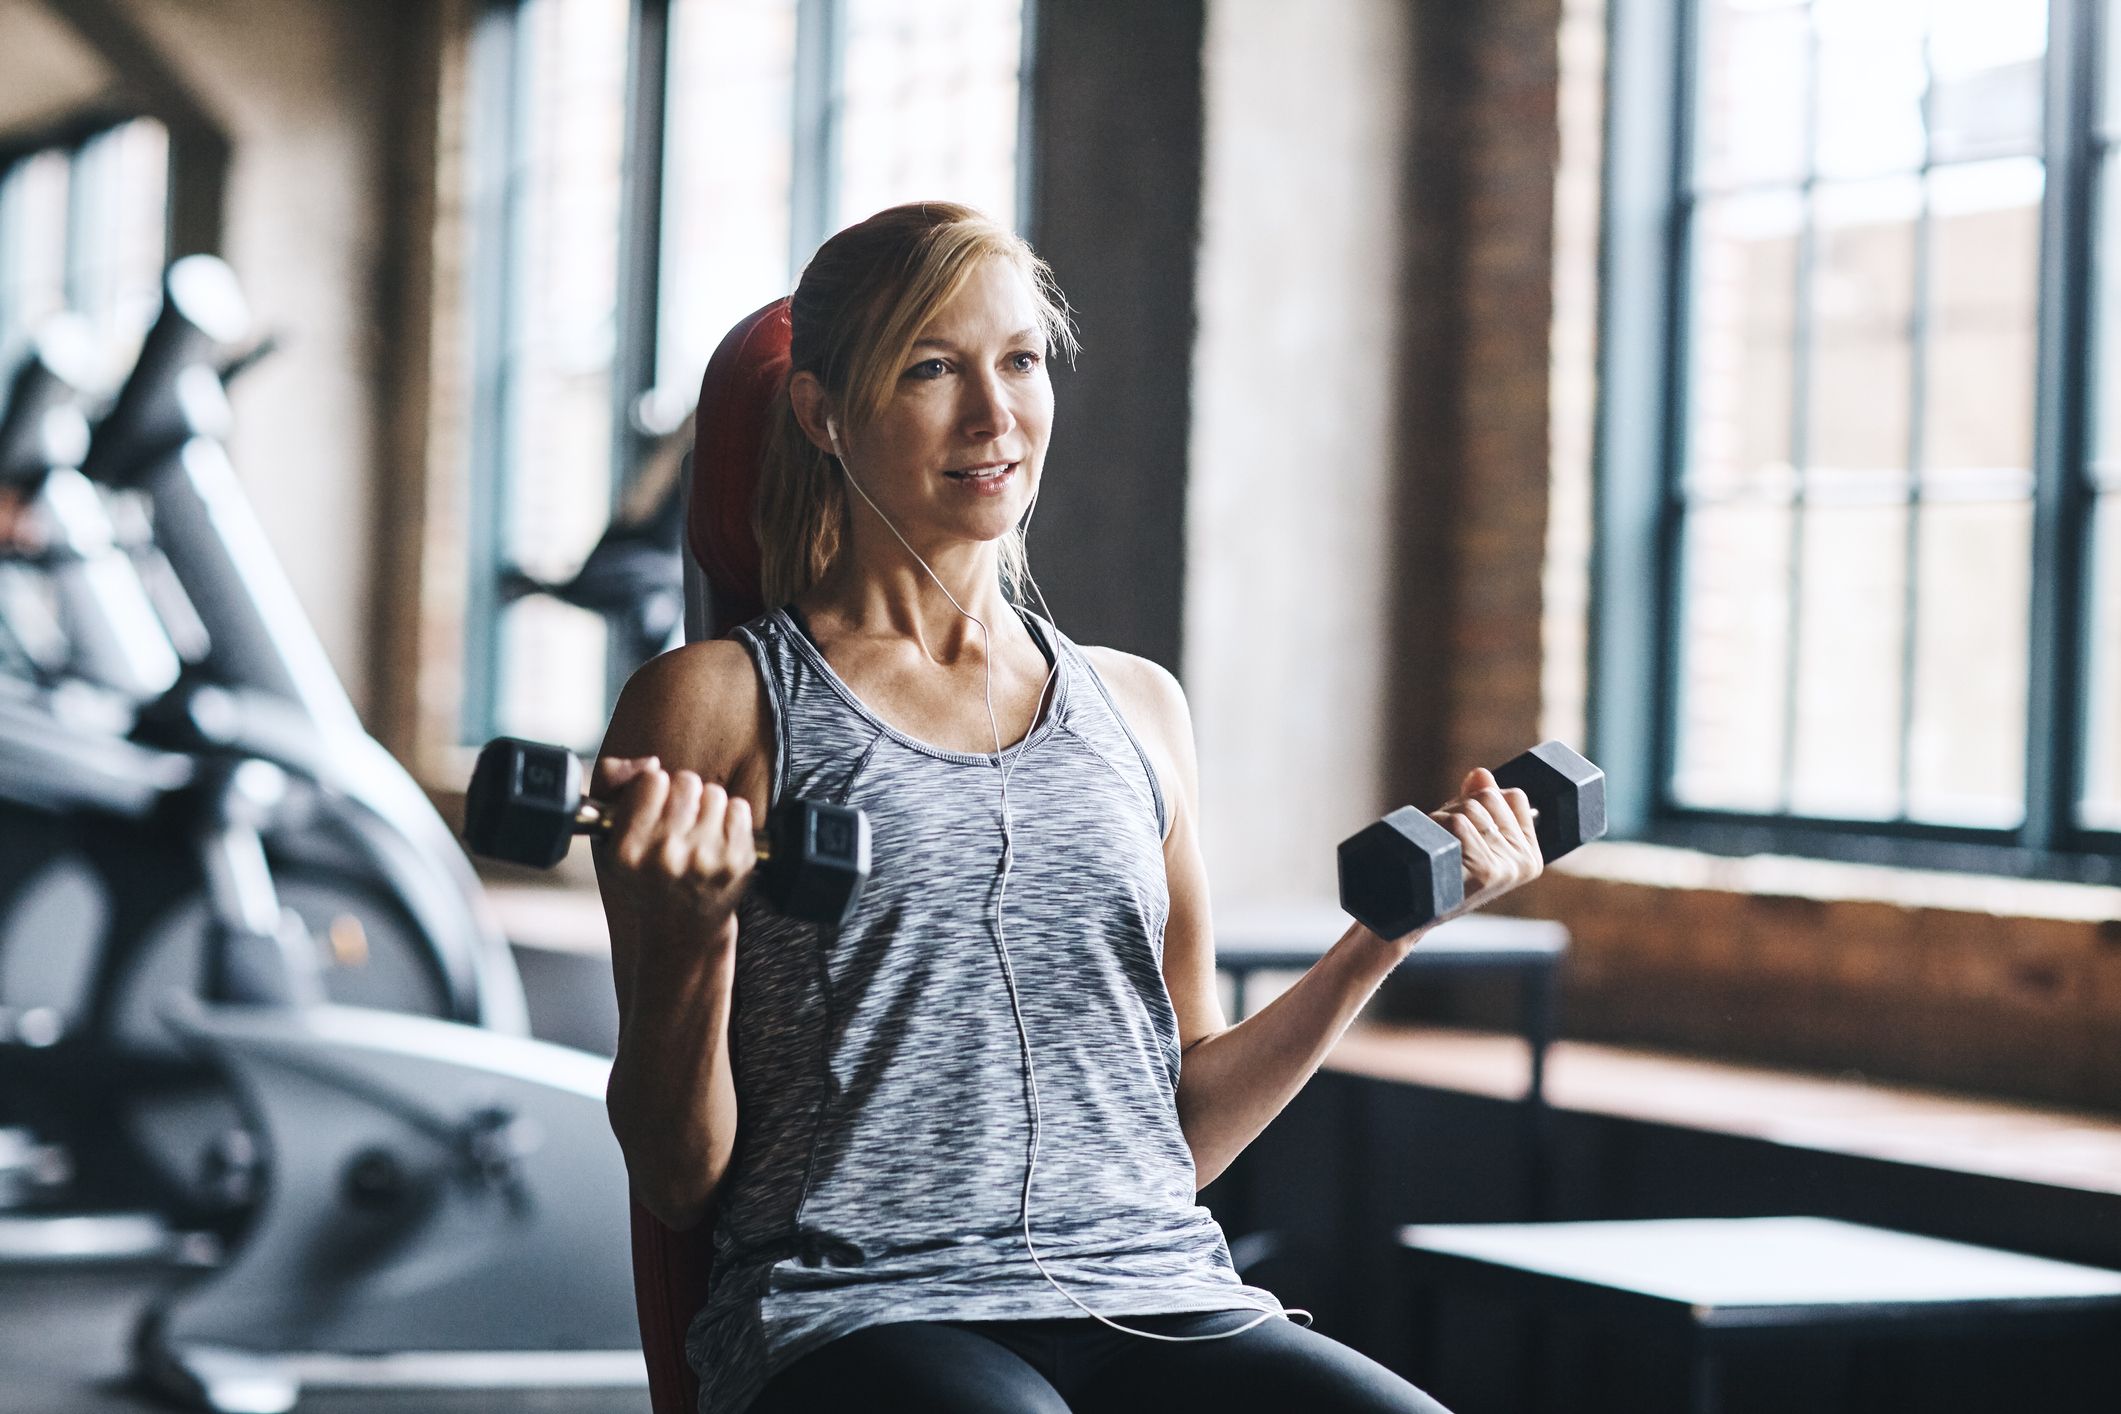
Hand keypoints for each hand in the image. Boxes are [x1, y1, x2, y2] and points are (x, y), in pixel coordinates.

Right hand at [590, 755, 757, 930]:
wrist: (680, 929)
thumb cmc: (643, 875)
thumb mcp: (609, 835)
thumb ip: (610, 781)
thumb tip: (649, 763)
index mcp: (628, 850)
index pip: (652, 780)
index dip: (654, 788)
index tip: (653, 806)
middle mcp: (666, 856)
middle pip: (686, 781)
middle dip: (683, 794)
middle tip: (678, 820)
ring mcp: (705, 861)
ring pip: (714, 793)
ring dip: (706, 805)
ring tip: (696, 831)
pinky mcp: (737, 863)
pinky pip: (739, 808)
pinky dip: (730, 817)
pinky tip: (716, 839)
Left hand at [1427, 767, 1541, 919]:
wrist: (1408, 915)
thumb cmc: (1439, 875)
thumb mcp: (1466, 838)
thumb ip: (1480, 804)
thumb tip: (1481, 774)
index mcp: (1529, 858)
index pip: (1515, 796)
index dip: (1481, 799)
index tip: (1466, 826)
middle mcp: (1523, 863)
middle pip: (1489, 797)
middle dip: (1457, 807)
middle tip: (1444, 840)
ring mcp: (1505, 868)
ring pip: (1469, 809)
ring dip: (1440, 819)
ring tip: (1435, 849)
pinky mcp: (1484, 870)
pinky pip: (1457, 823)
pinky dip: (1434, 828)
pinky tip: (1430, 853)